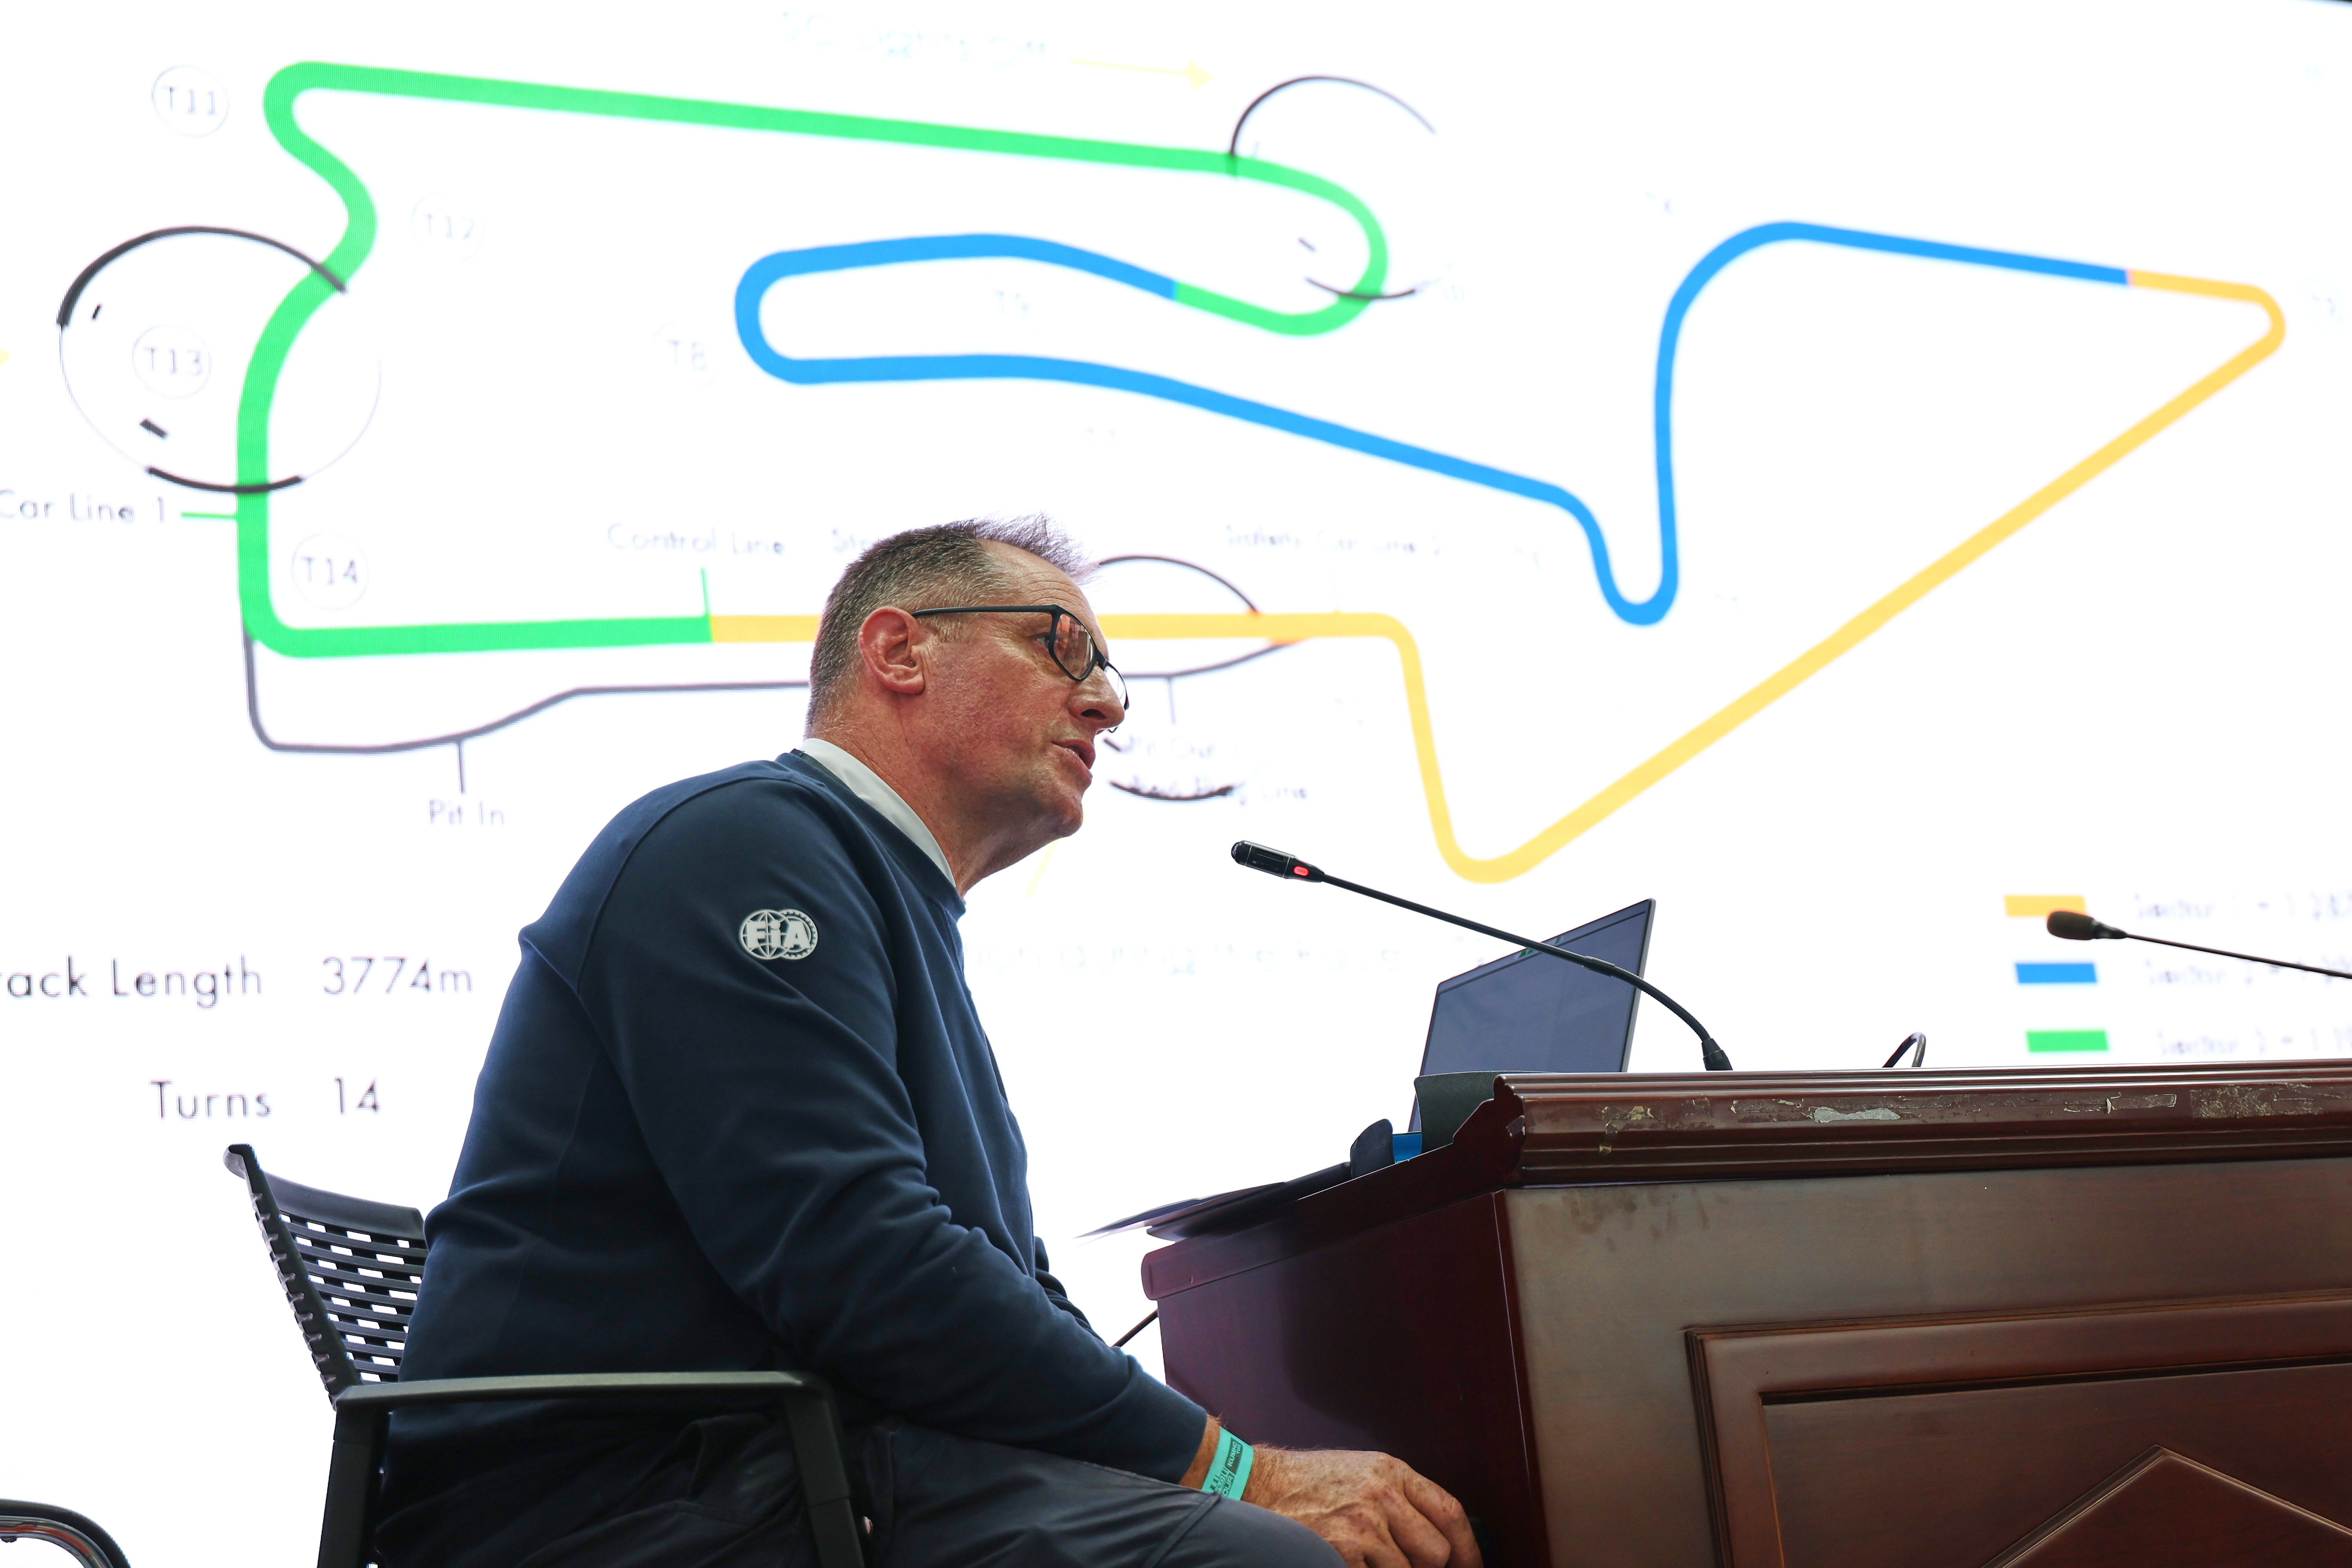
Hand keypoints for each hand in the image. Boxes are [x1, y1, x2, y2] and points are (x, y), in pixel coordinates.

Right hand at [1243, 1444, 1482, 1567]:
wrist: (1258, 1485)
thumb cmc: (1309, 1481)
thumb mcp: (1363, 1472)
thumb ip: (1401, 1498)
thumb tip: (1439, 1539)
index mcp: (1391, 1472)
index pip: (1449, 1512)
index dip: (1468, 1548)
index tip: (1471, 1566)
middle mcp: (1382, 1495)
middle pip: (1436, 1551)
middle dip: (1427, 1567)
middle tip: (1409, 1565)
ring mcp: (1363, 1526)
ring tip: (1368, 1558)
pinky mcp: (1343, 1552)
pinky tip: (1350, 1561)